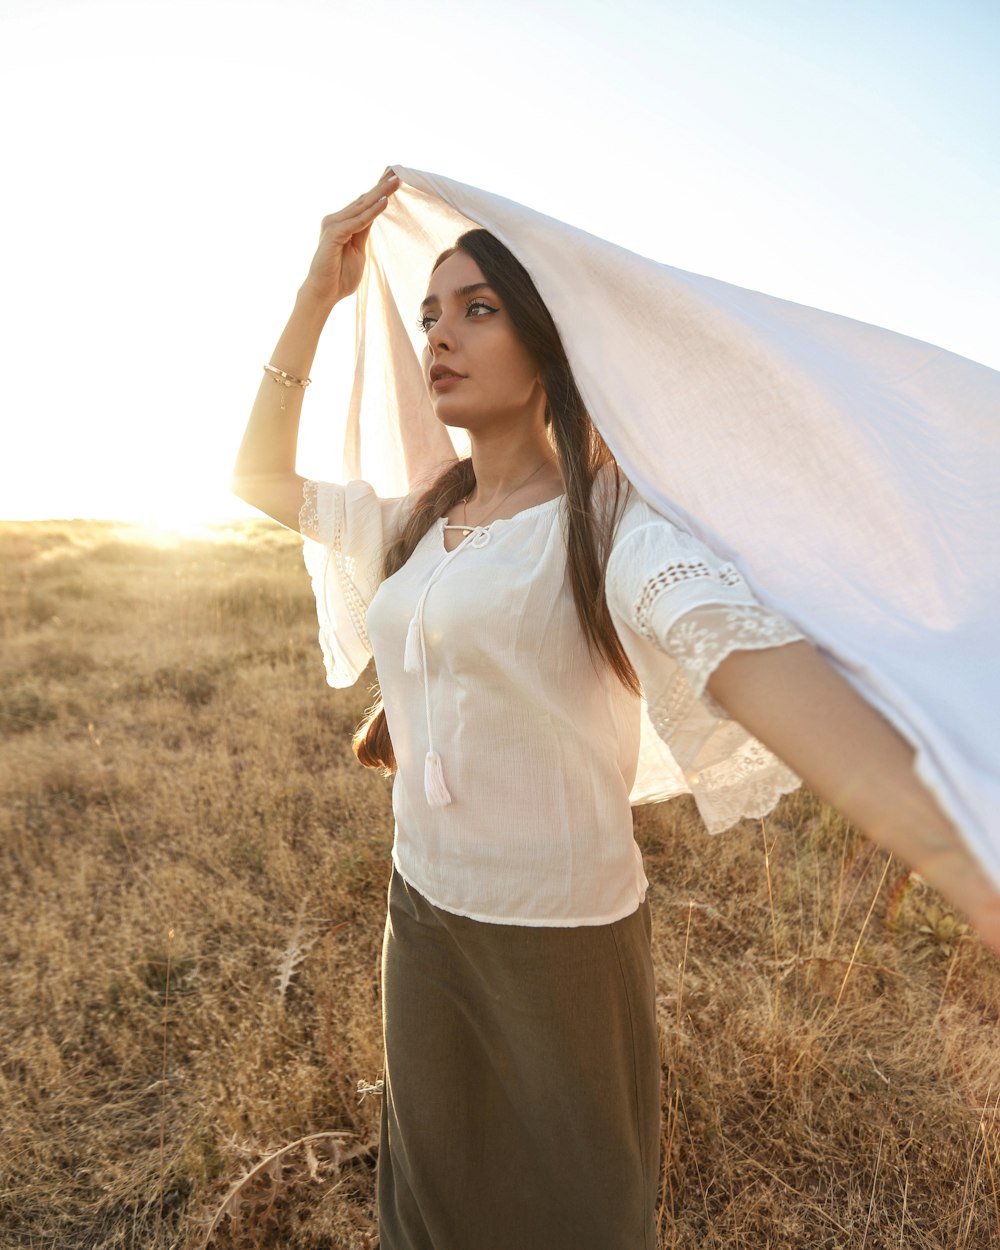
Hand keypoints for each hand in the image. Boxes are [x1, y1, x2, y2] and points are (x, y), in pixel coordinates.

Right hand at [300, 170, 399, 307]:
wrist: (324, 293)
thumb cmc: (340, 276)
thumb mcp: (358, 251)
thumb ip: (363, 232)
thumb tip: (373, 215)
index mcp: (343, 224)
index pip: (363, 204)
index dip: (378, 191)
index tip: (393, 178)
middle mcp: (336, 220)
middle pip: (363, 200)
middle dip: (381, 187)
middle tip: (397, 172)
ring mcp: (333, 225)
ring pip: (361, 207)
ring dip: (380, 194)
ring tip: (395, 181)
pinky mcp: (333, 234)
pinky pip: (357, 222)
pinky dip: (372, 212)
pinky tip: (384, 202)